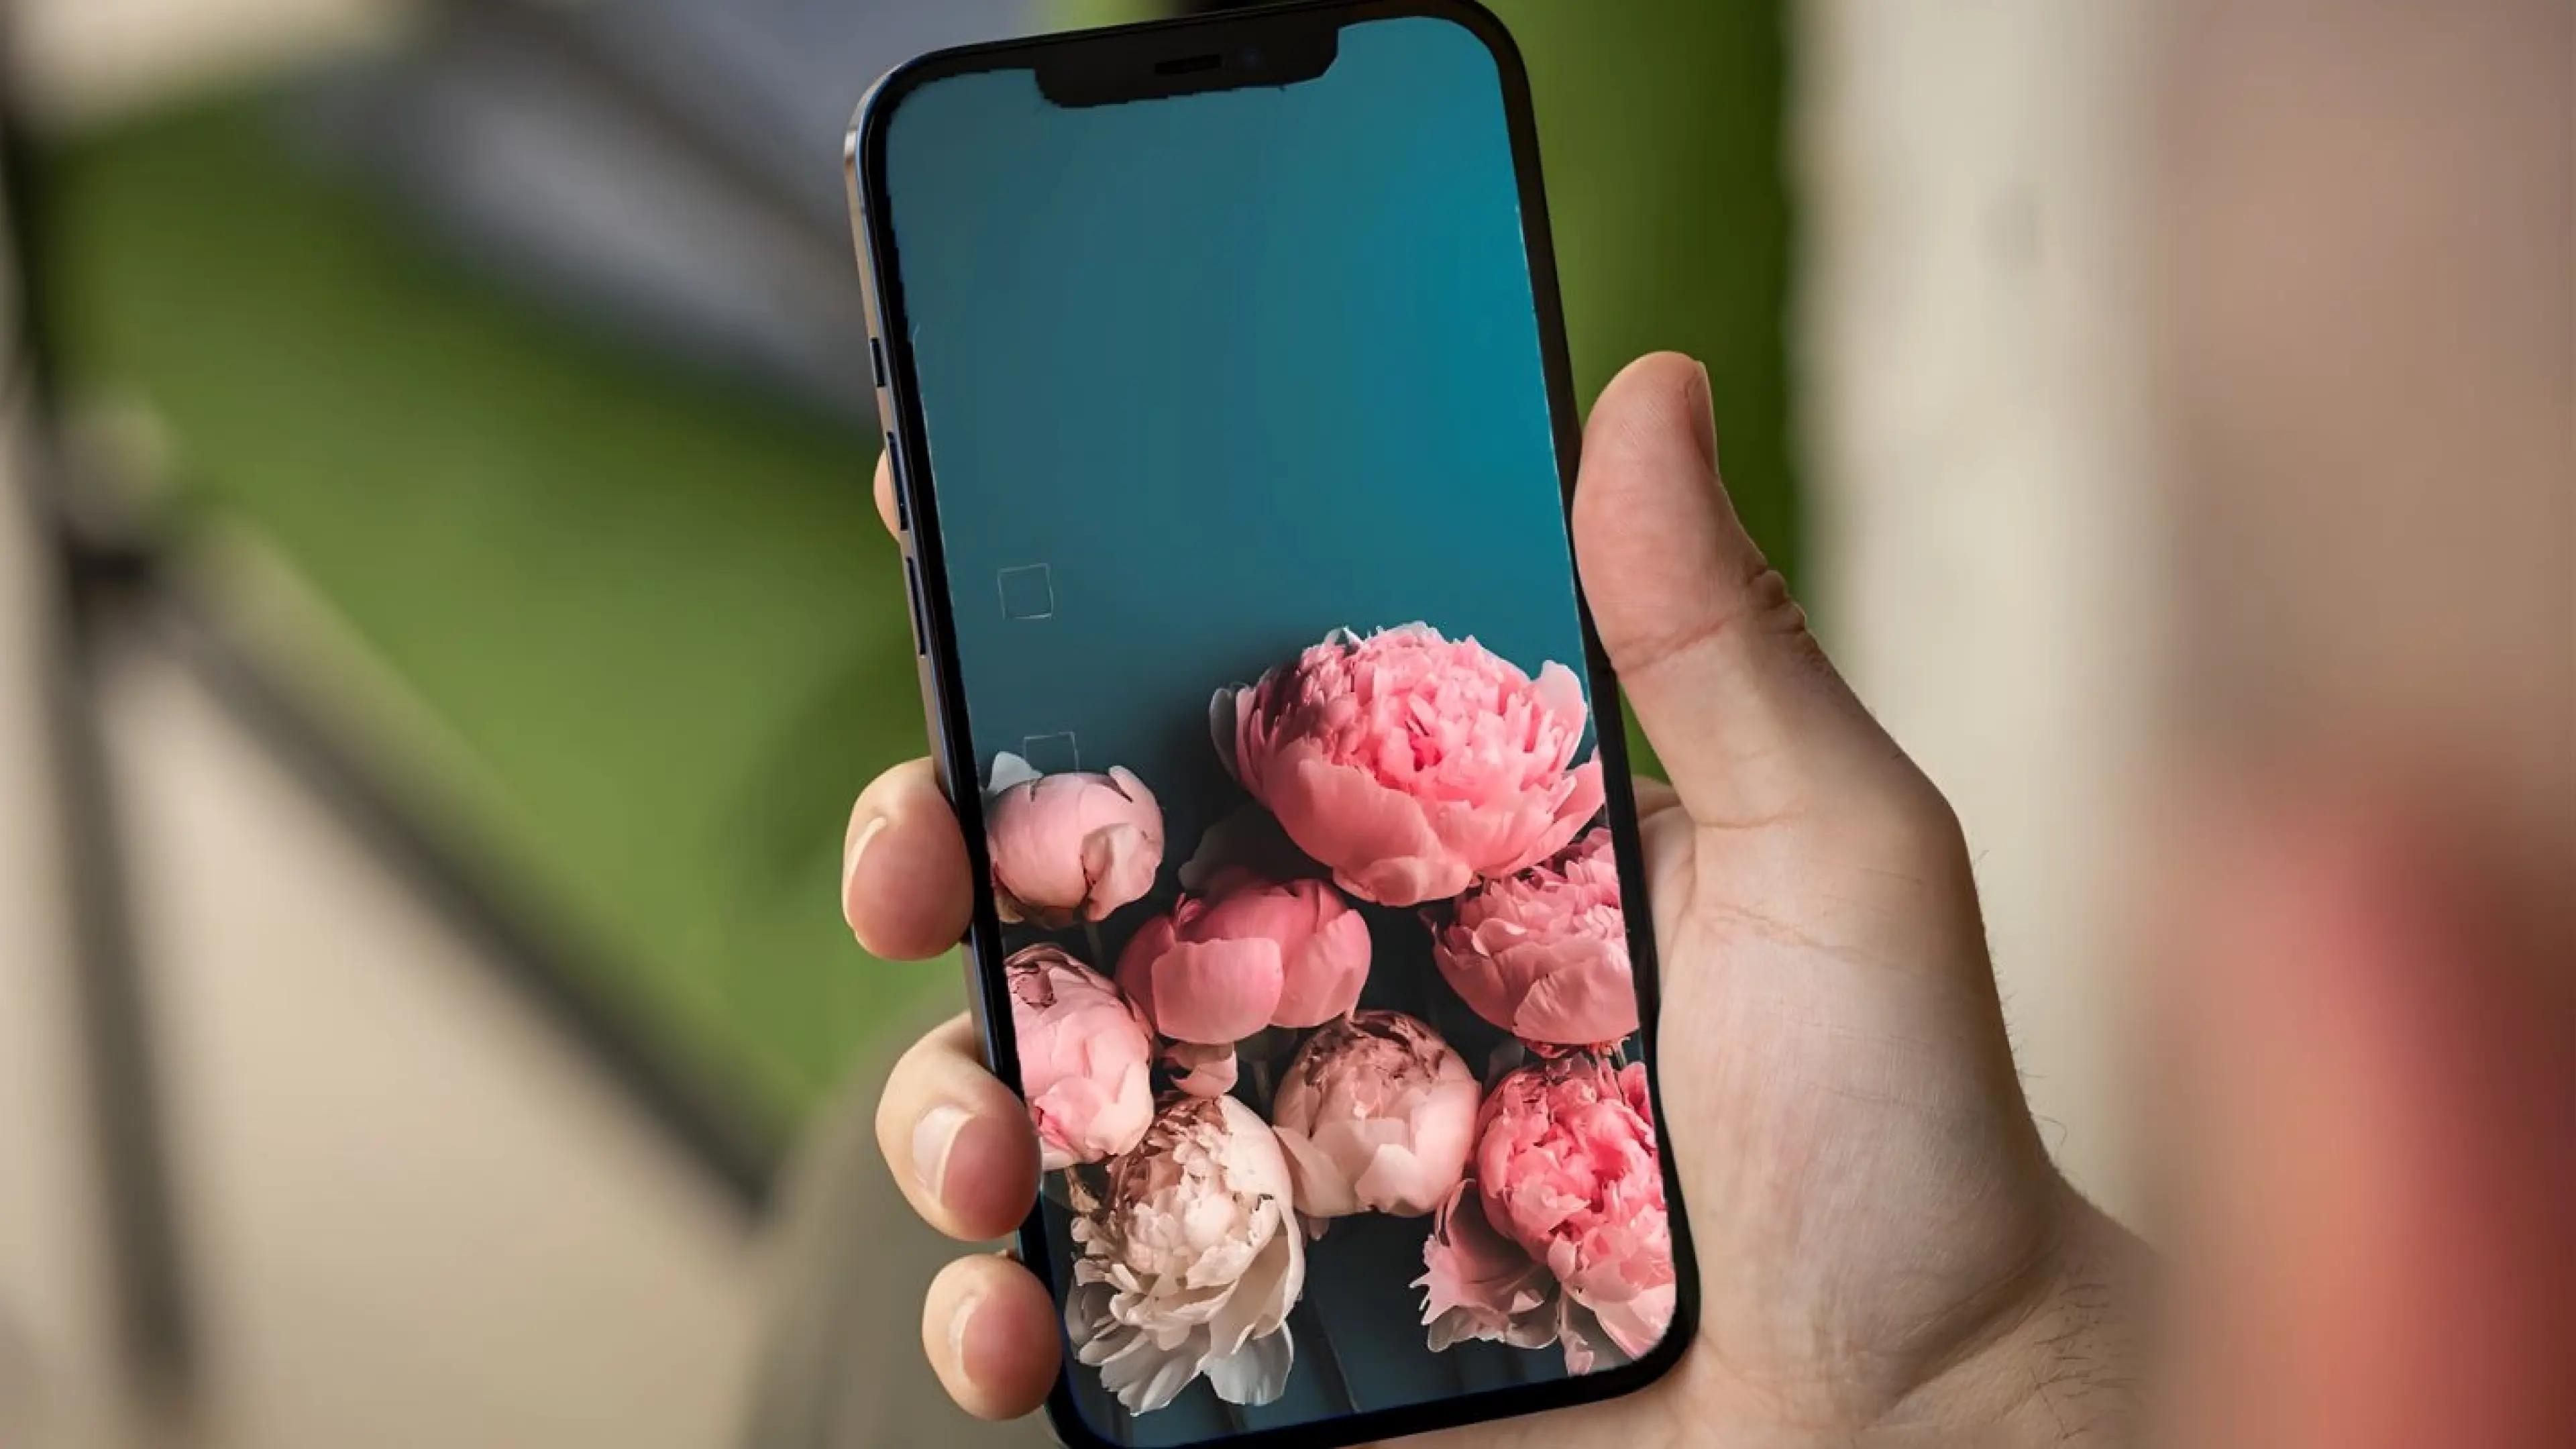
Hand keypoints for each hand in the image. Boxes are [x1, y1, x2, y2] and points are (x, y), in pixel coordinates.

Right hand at [839, 353, 2146, 1443]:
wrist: (1913, 1427)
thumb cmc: (1903, 1139)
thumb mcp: (1829, 858)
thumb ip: (1714, 641)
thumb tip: (1646, 384)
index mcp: (1421, 855)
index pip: (1203, 714)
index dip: (1058, 630)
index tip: (946, 521)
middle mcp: (1321, 995)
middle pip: (1067, 896)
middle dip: (938, 852)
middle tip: (923, 858)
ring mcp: (1276, 1169)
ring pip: (1031, 1096)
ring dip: (943, 1098)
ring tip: (986, 1147)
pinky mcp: (1258, 1337)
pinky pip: (1080, 1312)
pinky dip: (997, 1319)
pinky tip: (1011, 1324)